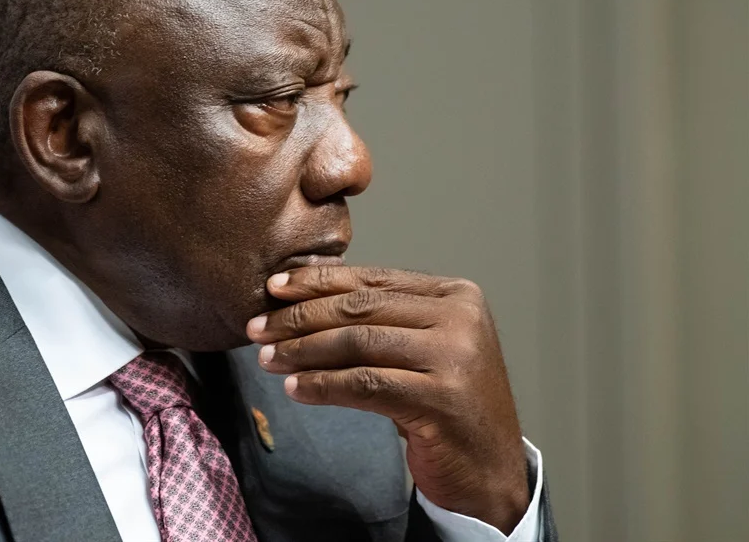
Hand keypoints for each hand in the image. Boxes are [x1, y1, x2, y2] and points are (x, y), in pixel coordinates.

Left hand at [246, 266, 528, 533]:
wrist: (490, 469)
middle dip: (300, 317)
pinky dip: (324, 385)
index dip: (318, 281)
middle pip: (361, 309)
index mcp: (455, 295)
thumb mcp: (421, 348)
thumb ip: (382, 319)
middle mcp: (459, 319)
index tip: (274, 286)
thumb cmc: (446, 405)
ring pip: (358, 344)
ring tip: (268, 360)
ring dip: (303, 351)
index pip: (373, 279)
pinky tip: (297, 388)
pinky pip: (365, 384)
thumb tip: (303, 298)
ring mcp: (455, 358)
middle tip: (258, 327)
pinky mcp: (441, 399)